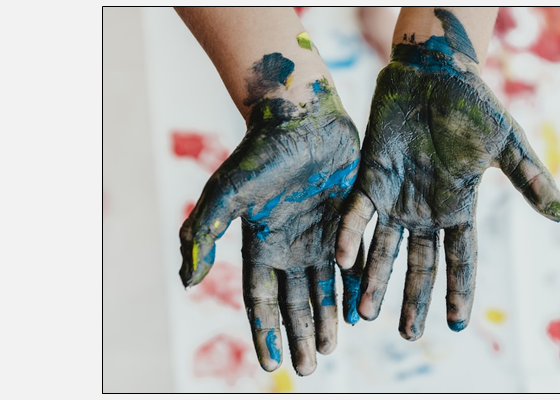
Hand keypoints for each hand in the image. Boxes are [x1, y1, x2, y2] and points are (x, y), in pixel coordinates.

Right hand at [179, 53, 363, 375]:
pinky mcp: (349, 219)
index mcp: (262, 243)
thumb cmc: (261, 152)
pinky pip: (354, 261)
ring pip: (325, 286)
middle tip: (311, 367)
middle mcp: (292, 244)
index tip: (274, 365)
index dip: (267, 331)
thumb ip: (204, 234)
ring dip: (328, 317)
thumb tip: (185, 281)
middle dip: (301, 333)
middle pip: (295, 300)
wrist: (300, 115)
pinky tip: (361, 311)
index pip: (262, 299)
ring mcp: (321, 233)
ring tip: (332, 347)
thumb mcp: (227, 194)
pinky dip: (356, 286)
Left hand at [335, 8, 559, 340]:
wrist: (434, 72)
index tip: (457, 324)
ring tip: (363, 315)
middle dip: (413, 298)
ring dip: (375, 280)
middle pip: (419, 263)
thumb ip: (530, 181)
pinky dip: (351, 236)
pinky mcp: (370, 178)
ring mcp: (396, 197)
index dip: (459, 290)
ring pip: (384, 249)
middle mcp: (425, 210)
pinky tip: (345, 261)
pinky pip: (357, 214)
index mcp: (458, 207)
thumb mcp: (507, 145)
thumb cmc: (474, 106)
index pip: (460, 258)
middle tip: (406, 334)